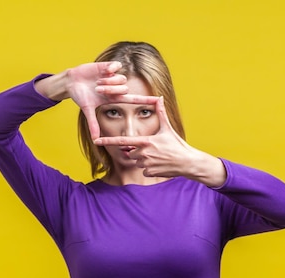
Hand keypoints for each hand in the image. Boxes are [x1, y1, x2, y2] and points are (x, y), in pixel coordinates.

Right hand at [66, 62, 158, 138]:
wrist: (71, 82)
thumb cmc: (80, 96)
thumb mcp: (87, 110)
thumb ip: (93, 124)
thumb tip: (95, 141)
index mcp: (114, 98)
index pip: (133, 100)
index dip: (145, 100)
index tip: (159, 100)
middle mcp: (116, 87)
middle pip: (124, 89)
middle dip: (111, 90)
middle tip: (98, 90)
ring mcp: (113, 77)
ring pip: (121, 79)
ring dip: (108, 82)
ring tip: (97, 82)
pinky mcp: (108, 66)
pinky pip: (116, 66)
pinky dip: (110, 68)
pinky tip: (104, 71)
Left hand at [94, 96, 225, 185]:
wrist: (188, 162)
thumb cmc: (178, 145)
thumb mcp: (168, 128)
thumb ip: (161, 113)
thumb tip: (160, 97)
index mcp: (146, 141)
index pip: (123, 141)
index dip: (108, 140)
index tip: (96, 140)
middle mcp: (144, 153)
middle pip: (132, 152)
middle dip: (139, 151)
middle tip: (153, 149)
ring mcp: (146, 163)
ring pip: (137, 161)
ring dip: (145, 160)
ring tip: (159, 157)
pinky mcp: (150, 172)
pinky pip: (144, 170)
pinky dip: (150, 168)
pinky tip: (160, 165)